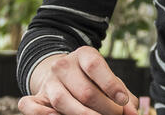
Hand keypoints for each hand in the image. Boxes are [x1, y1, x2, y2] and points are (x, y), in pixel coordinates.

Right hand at [19, 46, 138, 114]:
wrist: (62, 77)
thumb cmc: (93, 82)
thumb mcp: (110, 82)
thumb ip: (125, 97)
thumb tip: (133, 113)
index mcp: (83, 55)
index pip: (95, 66)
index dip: (111, 85)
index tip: (123, 101)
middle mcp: (62, 65)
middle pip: (85, 91)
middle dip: (105, 109)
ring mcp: (47, 82)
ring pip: (62, 101)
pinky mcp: (34, 97)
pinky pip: (31, 107)